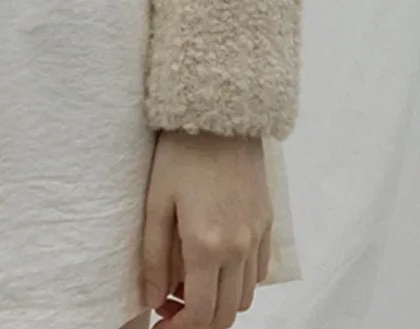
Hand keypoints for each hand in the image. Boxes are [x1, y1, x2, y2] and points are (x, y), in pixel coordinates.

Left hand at [140, 129, 272, 326]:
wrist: (220, 111)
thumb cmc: (181, 151)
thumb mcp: (156, 201)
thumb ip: (154, 256)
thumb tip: (151, 299)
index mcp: (206, 244)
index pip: (199, 314)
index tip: (160, 326)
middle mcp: (238, 247)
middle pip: (226, 314)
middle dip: (198, 323)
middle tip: (171, 309)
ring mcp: (257, 235)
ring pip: (245, 297)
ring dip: (220, 303)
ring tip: (190, 285)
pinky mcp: (267, 221)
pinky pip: (260, 271)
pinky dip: (240, 282)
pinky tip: (216, 264)